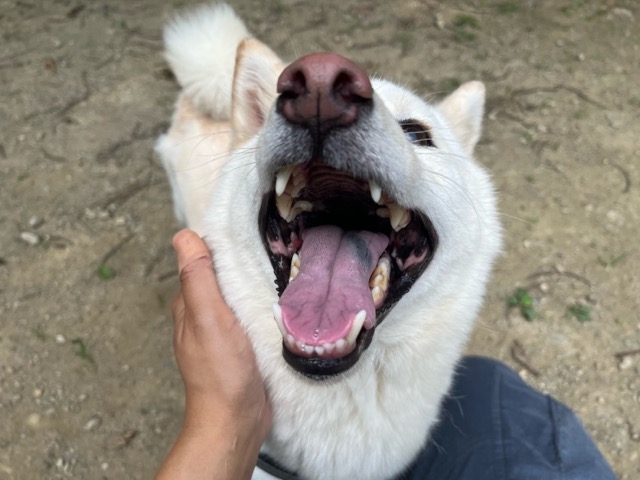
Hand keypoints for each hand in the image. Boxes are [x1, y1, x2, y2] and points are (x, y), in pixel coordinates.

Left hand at [157, 229, 270, 479]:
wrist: (236, 421)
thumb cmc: (221, 372)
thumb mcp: (208, 318)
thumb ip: (197, 278)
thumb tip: (184, 236)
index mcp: (189, 306)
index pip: (202, 263)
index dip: (221, 245)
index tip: (248, 232)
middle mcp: (202, 317)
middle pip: (221, 278)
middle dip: (241, 263)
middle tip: (274, 250)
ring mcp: (222, 334)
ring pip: (237, 297)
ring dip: (254, 285)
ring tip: (282, 272)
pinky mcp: (241, 348)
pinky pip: (250, 317)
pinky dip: (261, 307)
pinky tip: (279, 305)